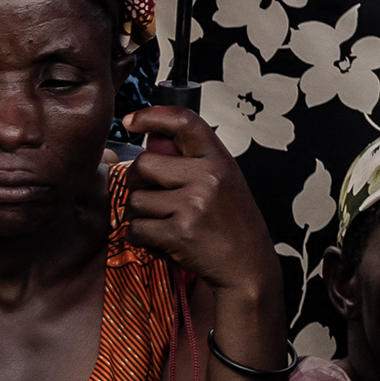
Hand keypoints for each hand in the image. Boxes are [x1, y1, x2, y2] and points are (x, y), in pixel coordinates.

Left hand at [119, 103, 280, 316]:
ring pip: (136, 199)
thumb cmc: (232, 222)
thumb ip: (193, 162)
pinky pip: (137, 228)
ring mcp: (193, 205)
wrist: (248, 265)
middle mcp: (208, 177)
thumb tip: (151, 138)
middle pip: (144, 164)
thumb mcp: (223, 181)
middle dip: (139, 182)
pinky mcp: (179, 233)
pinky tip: (162, 240)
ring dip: (140, 214)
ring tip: (164, 222)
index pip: (184, 122)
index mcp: (219, 160)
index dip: (152, 115)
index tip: (131, 120)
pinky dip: (142, 237)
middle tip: (153, 196)